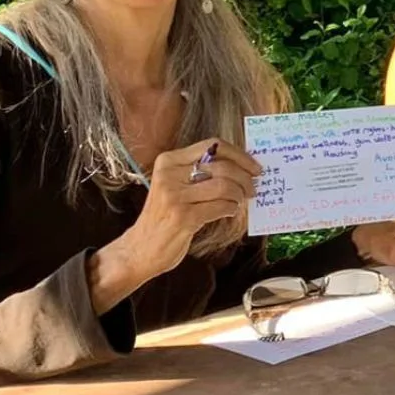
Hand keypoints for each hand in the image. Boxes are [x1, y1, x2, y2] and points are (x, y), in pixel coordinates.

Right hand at [87, 139, 259, 313]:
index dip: (239, 155)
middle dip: (245, 177)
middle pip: (222, 166)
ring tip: (240, 201)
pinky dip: (231, 208)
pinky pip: (220, 206)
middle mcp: (169, 174)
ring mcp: (174, 196)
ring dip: (239, 194)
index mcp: (168, 160)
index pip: (213, 145)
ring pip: (224, 186)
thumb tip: (242, 165)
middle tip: (253, 188)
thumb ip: (201, 172)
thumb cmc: (165, 215)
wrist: (139, 249)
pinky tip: (229, 211)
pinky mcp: (183, 216)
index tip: (255, 167)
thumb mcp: (176, 185)